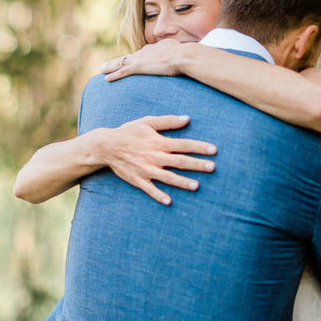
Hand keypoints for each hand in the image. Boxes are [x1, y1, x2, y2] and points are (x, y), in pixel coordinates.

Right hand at [99, 115, 215, 204]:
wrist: (106, 146)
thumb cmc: (129, 132)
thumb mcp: (148, 122)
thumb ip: (168, 121)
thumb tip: (187, 119)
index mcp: (159, 142)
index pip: (184, 145)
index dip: (200, 147)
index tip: (214, 150)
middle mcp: (155, 157)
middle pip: (180, 161)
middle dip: (197, 165)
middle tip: (213, 167)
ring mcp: (146, 170)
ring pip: (168, 177)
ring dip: (182, 182)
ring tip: (196, 186)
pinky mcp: (138, 180)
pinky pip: (150, 189)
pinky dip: (158, 195)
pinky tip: (169, 201)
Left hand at [102, 41, 182, 79]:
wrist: (184, 56)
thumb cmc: (187, 56)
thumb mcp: (182, 52)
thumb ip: (178, 55)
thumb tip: (186, 56)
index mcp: (155, 48)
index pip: (141, 53)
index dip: (133, 57)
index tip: (129, 60)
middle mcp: (145, 51)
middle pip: (128, 57)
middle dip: (117, 61)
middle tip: (107, 63)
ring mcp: (141, 59)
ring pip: (121, 63)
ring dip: (110, 66)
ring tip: (102, 69)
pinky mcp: (139, 66)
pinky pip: (122, 72)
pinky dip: (114, 75)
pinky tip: (106, 79)